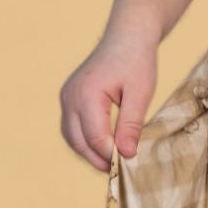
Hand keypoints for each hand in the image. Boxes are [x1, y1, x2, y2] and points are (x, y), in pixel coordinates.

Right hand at [58, 28, 159, 169]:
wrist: (127, 36)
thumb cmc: (136, 61)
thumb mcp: (140, 93)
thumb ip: (131, 125)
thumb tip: (126, 155)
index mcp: (87, 94)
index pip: (95, 137)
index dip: (111, 155)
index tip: (129, 163)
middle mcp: (70, 96)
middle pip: (78, 141)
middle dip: (97, 159)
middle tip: (118, 171)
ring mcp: (66, 97)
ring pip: (71, 136)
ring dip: (88, 152)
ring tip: (110, 162)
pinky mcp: (69, 97)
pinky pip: (71, 127)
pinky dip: (84, 140)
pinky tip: (102, 147)